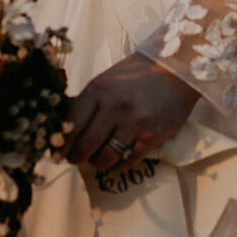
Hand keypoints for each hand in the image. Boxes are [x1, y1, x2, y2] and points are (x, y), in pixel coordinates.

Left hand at [65, 51, 199, 169]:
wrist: (176, 70)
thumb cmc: (138, 75)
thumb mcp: (107, 81)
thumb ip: (88, 101)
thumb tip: (66, 127)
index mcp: (98, 90)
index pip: (71, 125)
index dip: (62, 143)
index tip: (59, 152)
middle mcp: (114, 107)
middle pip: (85, 145)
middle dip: (76, 157)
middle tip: (75, 160)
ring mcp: (134, 123)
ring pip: (105, 157)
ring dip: (97, 163)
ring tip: (96, 161)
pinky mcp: (153, 136)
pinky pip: (128, 160)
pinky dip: (118, 165)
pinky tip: (116, 162)